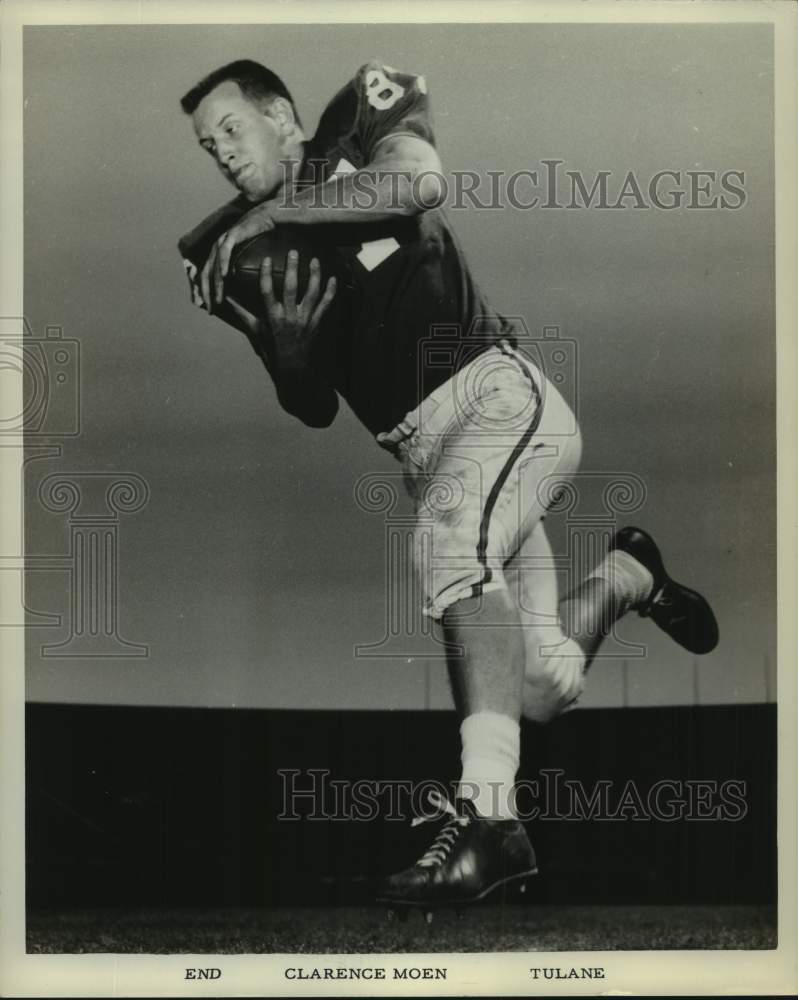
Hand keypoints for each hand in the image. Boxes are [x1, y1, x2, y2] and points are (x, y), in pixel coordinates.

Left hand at [200, 199, 277, 310]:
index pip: (207, 277)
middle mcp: (217, 248)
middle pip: (206, 273)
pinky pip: (225, 251)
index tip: (209, 310)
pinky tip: (225, 276)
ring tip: (218, 299)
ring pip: (214, 265)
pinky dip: (223, 263)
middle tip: (210, 309)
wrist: (269, 218)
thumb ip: (243, 272)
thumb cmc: (262, 238)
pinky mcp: (232, 234)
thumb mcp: (250, 259)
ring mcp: (223, 240)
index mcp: (219, 255)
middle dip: (206, 293)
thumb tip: (243, 291)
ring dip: (215, 284)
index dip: (206, 293)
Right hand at [225, 251, 336, 369]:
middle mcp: (289, 316)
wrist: (293, 368)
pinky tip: (333, 279)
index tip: (267, 259)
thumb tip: (226, 302)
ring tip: (315, 260)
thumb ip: (242, 314)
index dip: (266, 274)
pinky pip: (325, 305)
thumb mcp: (255, 331)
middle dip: (292, 268)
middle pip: (290, 288)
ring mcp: (304, 319)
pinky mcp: (316, 323)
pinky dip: (330, 292)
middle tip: (294, 252)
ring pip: (311, 293)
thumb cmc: (271, 349)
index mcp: (272, 317)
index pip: (267, 291)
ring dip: (314, 275)